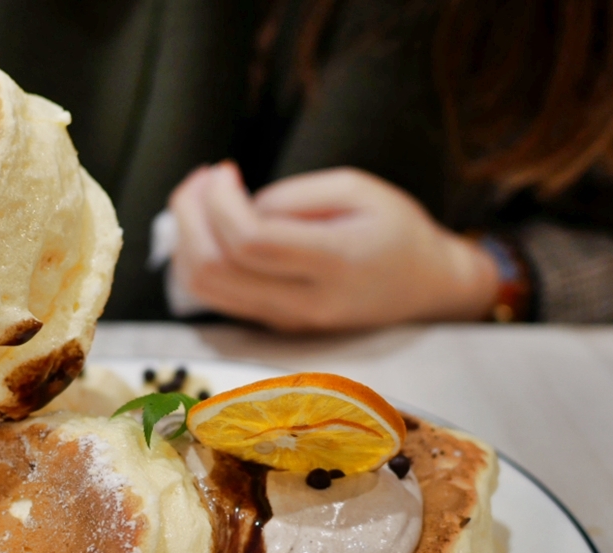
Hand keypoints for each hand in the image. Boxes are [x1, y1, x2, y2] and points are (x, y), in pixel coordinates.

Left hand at [168, 162, 499, 330]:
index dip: (220, 202)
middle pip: (215, 269)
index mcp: (335, 264)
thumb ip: (294, 196)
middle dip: (190, 216)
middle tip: (202, 178)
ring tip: (200, 197)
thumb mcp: (359, 190)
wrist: (426, 288)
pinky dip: (197, 258)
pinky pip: (216, 296)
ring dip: (186, 238)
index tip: (225, 169)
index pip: (250, 243)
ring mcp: (286, 321)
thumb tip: (237, 205)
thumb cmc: (397, 230)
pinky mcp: (274, 324)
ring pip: (205, 289)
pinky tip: (208, 226)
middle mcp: (305, 303)